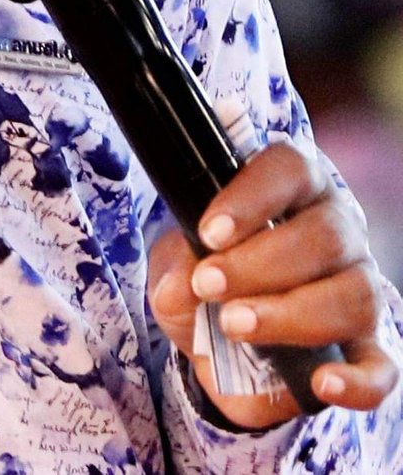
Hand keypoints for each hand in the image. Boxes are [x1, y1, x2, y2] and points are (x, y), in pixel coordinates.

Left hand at [148, 141, 398, 428]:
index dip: (252, 197)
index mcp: (293, 191)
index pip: (289, 170)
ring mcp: (360, 290)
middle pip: (324, 235)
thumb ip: (176, 267)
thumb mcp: (174, 265)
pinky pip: (382, 368)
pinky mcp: (370, 351)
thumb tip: (189, 278)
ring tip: (234, 324)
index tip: (209, 232)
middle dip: (259, 264)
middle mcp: (339, 232)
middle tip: (209, 284)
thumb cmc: (200, 279)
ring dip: (290, 313)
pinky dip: (357, 381)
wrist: (212, 342)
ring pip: (353, 295)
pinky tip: (322, 384)